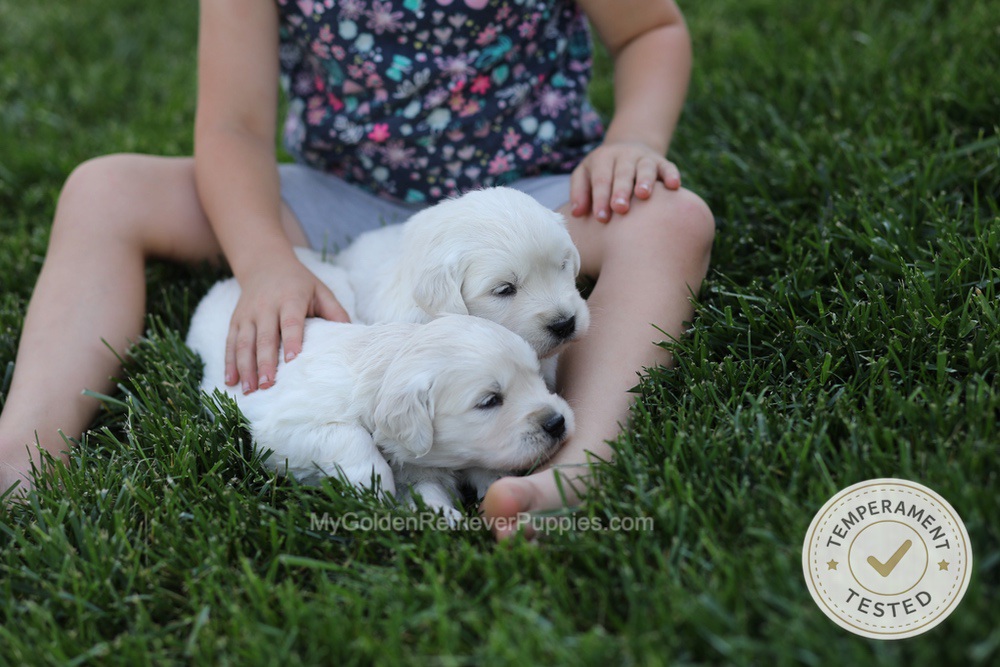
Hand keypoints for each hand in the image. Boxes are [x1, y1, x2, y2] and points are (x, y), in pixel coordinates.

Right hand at [225, 255, 349, 392]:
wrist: (264, 263)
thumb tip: (351, 335)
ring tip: (250, 390)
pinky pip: (230, 343)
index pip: (290, 322)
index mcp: (290, 299)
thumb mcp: (320, 291)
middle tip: (268, 385)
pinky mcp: (236, 320)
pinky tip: (232, 381)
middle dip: (265, 362)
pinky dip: (229, 363)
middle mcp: (266, 306)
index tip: (291, 360)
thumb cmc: (299, 283)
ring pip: (244, 343)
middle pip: (264, 337)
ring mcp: (248, 314)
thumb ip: (335, 312)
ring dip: (245, 368)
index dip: (291, 340)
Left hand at [569, 140, 680, 222]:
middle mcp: (624, 155)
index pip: (600, 179)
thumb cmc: (602, 172)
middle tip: (620, 208)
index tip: (601, 218)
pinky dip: (671, 175)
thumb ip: (579, 192)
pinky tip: (673, 186)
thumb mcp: (585, 175)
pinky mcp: (662, 162)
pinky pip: (668, 167)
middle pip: (622, 173)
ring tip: (643, 195)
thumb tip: (576, 214)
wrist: (627, 148)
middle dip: (621, 190)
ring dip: (645, 181)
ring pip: (645, 168)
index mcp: (602, 158)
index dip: (600, 198)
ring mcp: (644, 158)